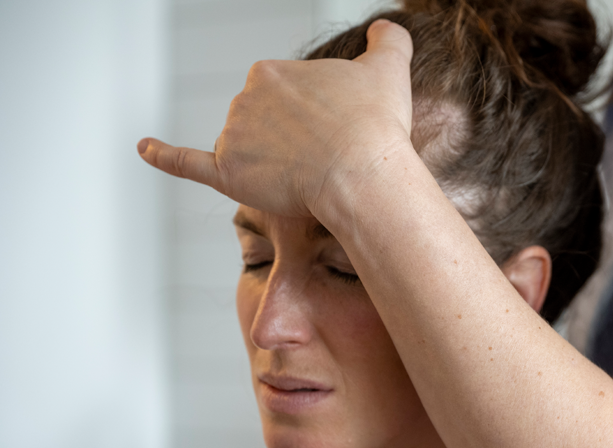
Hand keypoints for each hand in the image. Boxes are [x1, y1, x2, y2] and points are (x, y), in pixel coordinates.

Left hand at [137, 20, 413, 219]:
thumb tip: (385, 27)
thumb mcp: (388, 70)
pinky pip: (186, 163)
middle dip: (289, 142)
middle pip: (262, 124)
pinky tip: (146, 148)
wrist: (362, 175)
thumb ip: (388, 41)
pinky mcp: (225, 173)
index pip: (285, 98)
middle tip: (326, 159)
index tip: (333, 134)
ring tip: (307, 177)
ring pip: (246, 151)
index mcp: (273, 71)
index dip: (311, 120)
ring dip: (270, 164)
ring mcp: (232, 136)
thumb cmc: (375, 127)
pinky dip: (164, 156)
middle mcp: (245, 97)